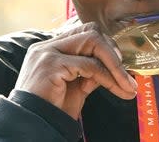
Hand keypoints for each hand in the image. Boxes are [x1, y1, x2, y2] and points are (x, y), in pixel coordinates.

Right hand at [15, 21, 137, 118]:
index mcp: (51, 48)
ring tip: (127, 85)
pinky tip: (115, 89)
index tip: (122, 69)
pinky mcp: (51, 65)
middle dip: (113, 52)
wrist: (31, 126)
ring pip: (93, 42)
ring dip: (115, 65)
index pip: (85, 33)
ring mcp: (48, 53)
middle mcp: (48, 46)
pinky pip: (90, 65)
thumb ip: (90, 72)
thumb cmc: (51, 109)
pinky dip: (107, 77)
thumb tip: (114, 68)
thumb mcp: (76, 87)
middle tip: (127, 76)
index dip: (107, 48)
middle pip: (90, 32)